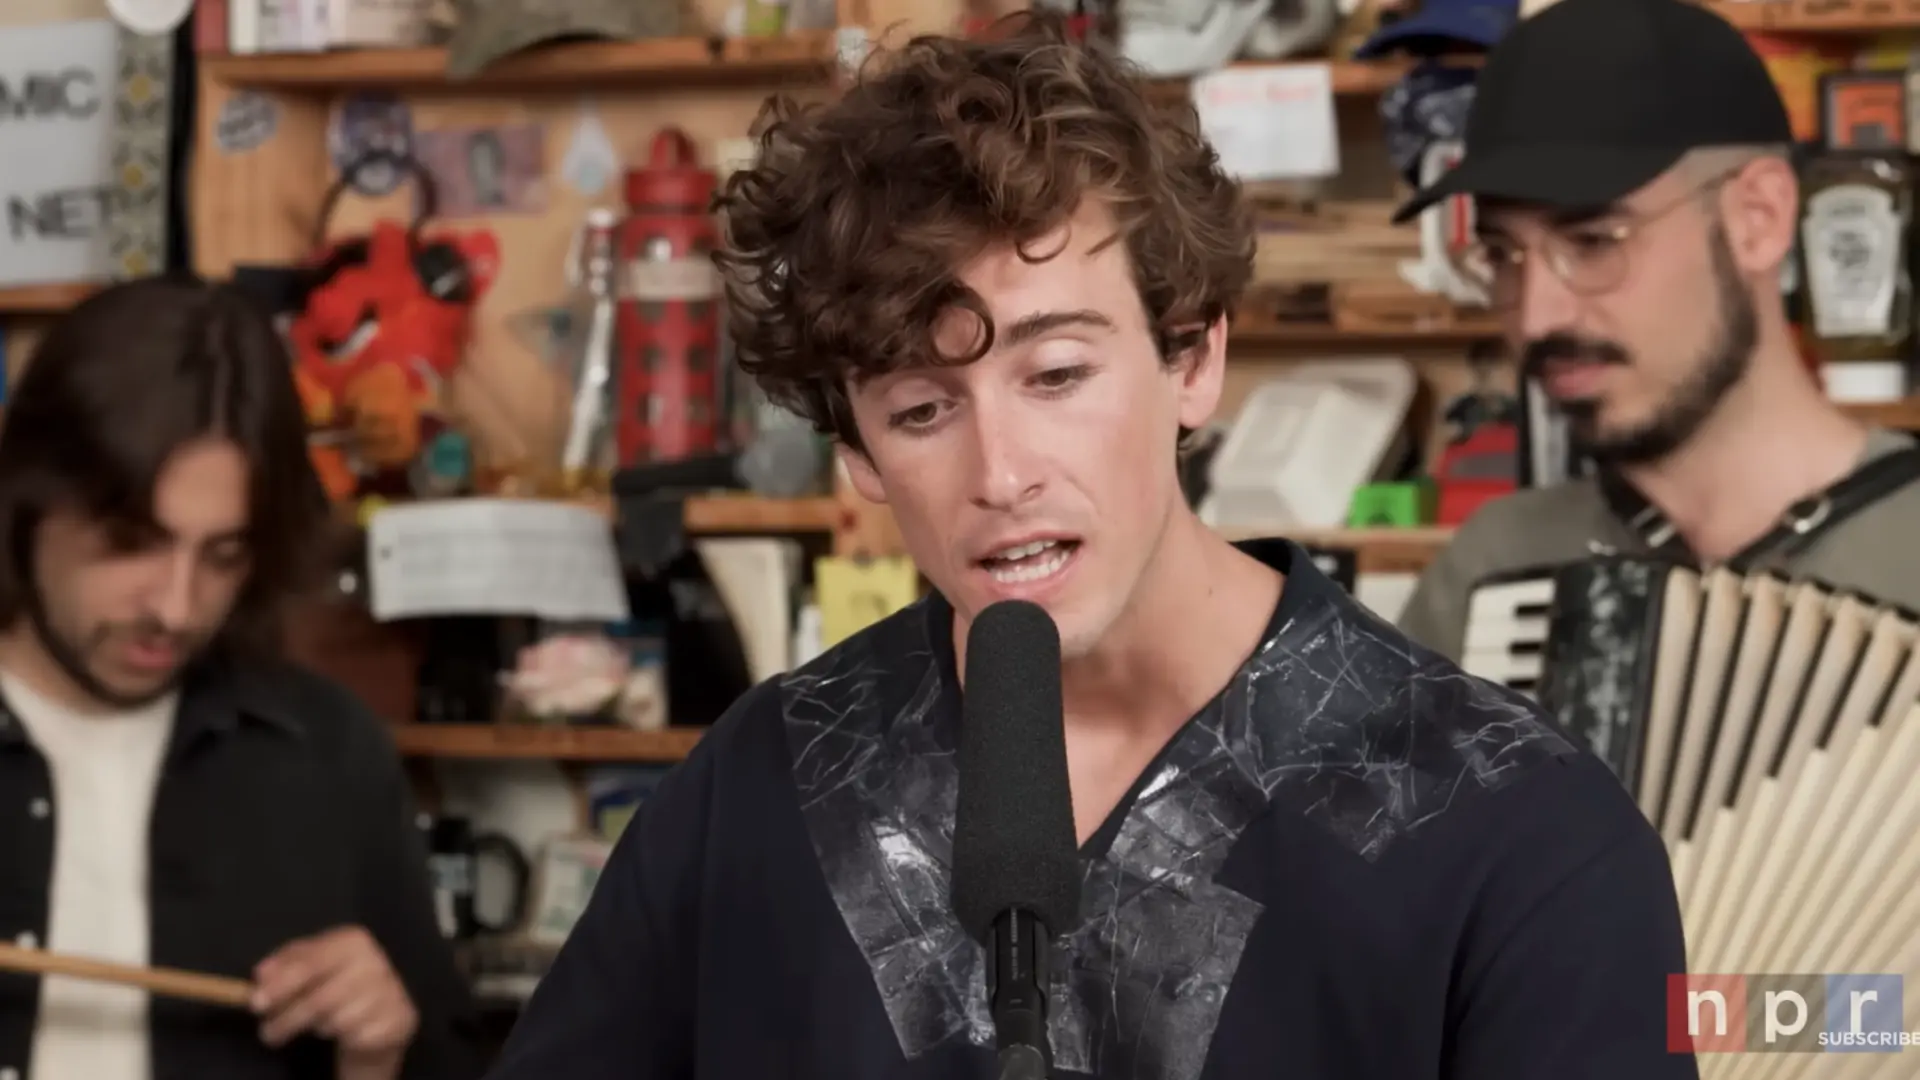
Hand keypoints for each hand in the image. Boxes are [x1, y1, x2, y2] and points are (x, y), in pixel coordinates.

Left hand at [252, 925, 417, 1072]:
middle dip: (287, 1019)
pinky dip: (342, 1039)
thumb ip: (286, 963)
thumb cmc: (339, 980)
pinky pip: (355, 1037)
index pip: (311, 963)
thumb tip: (261, 974)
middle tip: (267, 1033)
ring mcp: (390, 992)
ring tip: (309, 1028)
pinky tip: (341, 1032)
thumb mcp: (311, 964)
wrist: (384, 1006)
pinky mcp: (399, 1018)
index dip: (281, 985)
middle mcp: (376, 962)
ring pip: (335, 1021)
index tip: (255, 1004)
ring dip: (314, 1029)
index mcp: (353, 940)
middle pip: (319, 999)